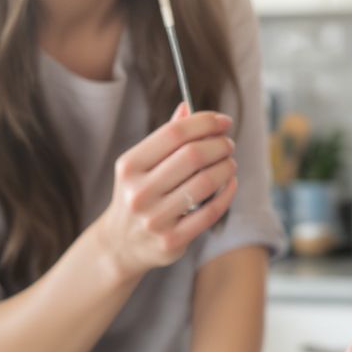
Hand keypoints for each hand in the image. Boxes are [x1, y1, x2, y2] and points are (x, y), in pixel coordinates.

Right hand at [98, 104, 237, 278]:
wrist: (121, 245)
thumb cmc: (138, 196)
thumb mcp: (141, 166)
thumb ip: (164, 139)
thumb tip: (188, 107)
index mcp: (130, 166)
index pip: (174, 133)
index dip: (204, 122)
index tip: (224, 121)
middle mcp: (139, 192)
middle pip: (193, 156)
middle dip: (219, 145)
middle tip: (228, 144)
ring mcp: (155, 218)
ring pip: (205, 183)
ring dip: (226, 167)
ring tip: (229, 163)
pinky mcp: (171, 240)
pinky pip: (210, 211)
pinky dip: (227, 193)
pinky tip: (230, 183)